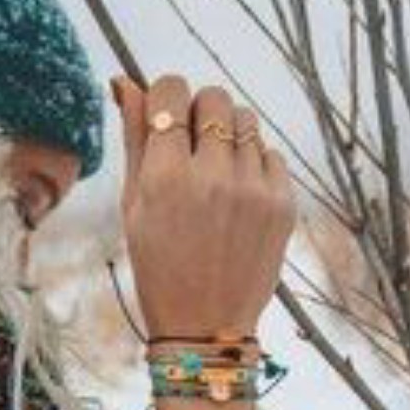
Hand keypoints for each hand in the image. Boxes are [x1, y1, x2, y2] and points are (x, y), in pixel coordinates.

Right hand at [111, 72, 296, 341]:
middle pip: (214, 97)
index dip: (166, 98)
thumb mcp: (134, 207)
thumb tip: (126, 82)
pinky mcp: (283, 203)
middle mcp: (213, 176)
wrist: (205, 327)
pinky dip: (253, 166)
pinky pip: (269, 154)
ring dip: (229, 136)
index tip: (166, 120)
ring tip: (215, 176)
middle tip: (191, 150)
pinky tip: (237, 200)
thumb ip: (134, 140)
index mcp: (166, 177)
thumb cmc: (158, 267)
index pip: (172, 90)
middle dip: (200, 114)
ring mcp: (254, 189)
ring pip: (246, 121)